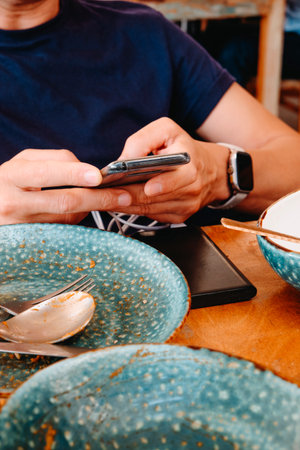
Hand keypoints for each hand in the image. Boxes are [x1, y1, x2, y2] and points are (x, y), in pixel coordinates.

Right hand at [0, 149, 131, 224]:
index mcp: (12, 176)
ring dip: (90, 209)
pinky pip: (63, 231)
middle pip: (65, 201)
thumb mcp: (21, 164)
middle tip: (122, 196)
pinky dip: (77, 221)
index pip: (47, 173)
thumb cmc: (6, 185)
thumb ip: (53, 160)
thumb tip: (85, 169)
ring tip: (102, 200)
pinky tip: (81, 213)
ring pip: (68, 219)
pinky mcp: (31, 244)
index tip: (98, 176)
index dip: (75, 174)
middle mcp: (14, 203)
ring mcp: (22, 228)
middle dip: (99, 198)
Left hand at [115, 117, 229, 222]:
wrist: (211, 171)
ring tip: (105, 198)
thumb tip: (121, 161)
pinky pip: (152, 215)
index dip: (159, 185)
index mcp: (190, 166)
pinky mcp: (178, 216)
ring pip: (148, 209)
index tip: (144, 187)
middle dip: (126, 197)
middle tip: (105, 195)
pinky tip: (119, 203)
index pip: (173, 179)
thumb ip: (143, 140)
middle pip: (153, 198)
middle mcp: (190, 189)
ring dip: (125, 205)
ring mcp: (185, 206)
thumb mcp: (167, 130)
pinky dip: (134, 209)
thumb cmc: (184, 147)